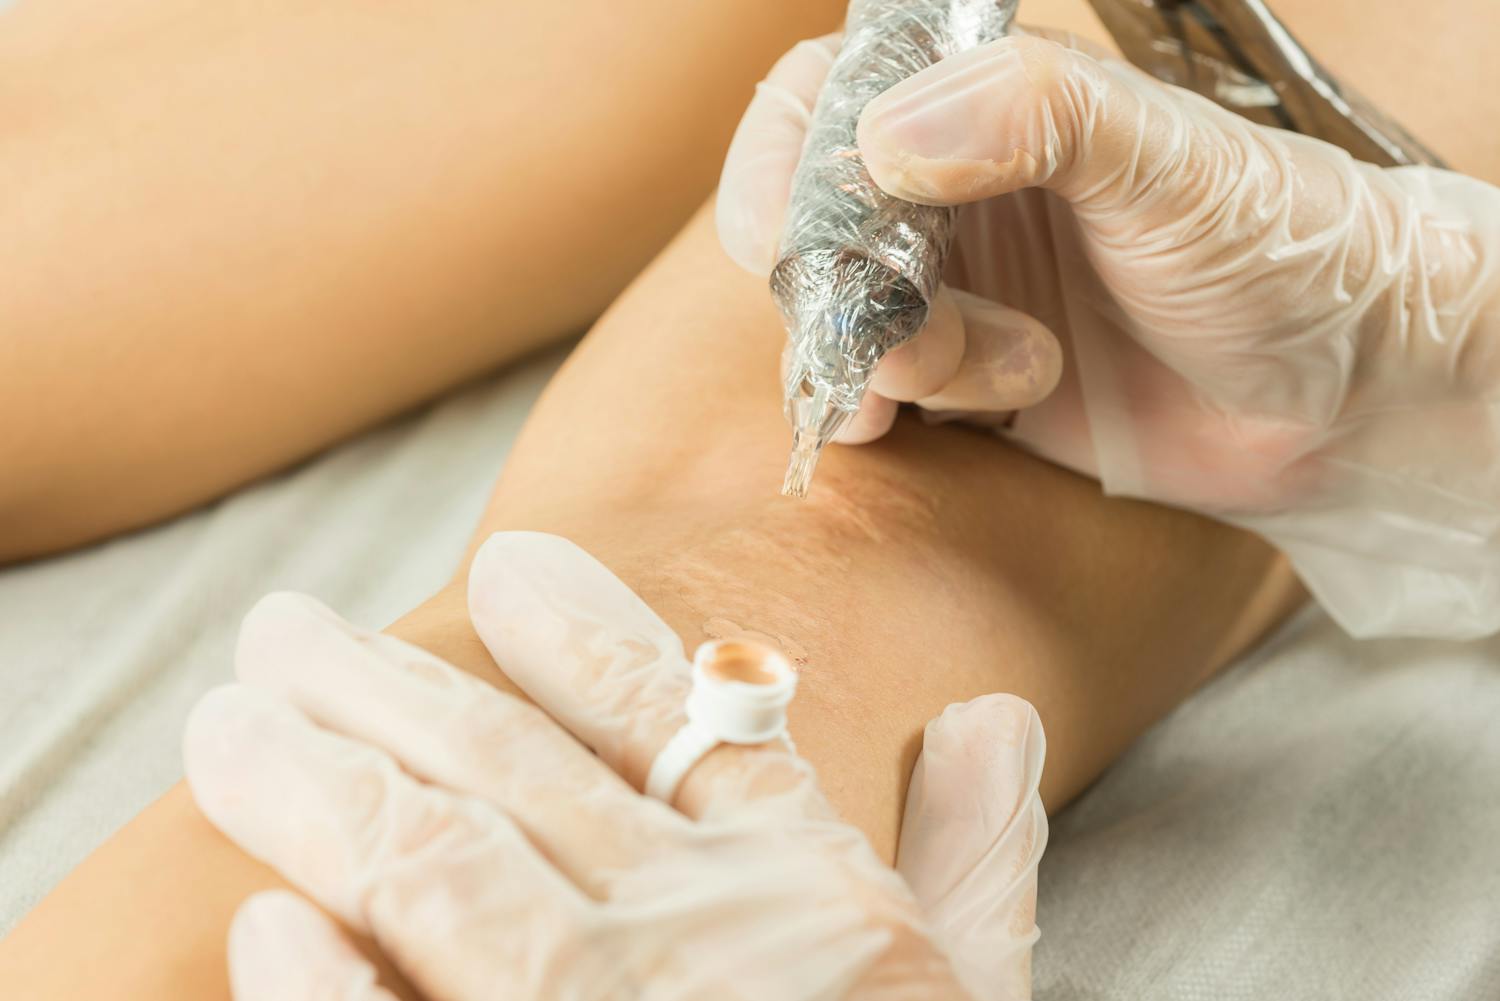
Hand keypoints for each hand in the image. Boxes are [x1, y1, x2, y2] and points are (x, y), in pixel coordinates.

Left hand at [184, 531, 1045, 999]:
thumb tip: (993, 718)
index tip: (507, 571)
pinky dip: (332, 993)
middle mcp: (690, 936)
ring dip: (318, 785)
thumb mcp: (971, 992)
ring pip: (430, 867)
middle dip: (384, 685)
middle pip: (511, 767)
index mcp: (799, 886)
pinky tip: (271, 928)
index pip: (675, 715)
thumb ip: (978, 857)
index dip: (585, 635)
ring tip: (229, 722)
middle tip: (282, 628)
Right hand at [718, 32, 1499, 638]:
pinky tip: (971, 406)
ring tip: (999, 371)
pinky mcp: (969, 379)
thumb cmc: (1275, 245)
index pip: (826, 99)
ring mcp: (958, 288)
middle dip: (834, 284)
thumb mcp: (1166, 157)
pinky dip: (887, 409)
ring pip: (837, 319)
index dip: (784, 160)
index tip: (791, 231)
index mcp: (992, 105)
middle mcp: (957, 191)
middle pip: (810, 222)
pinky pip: (875, 391)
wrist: (1341, 396)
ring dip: (888, 356)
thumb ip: (1035, 115)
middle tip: (896, 326)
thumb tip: (884, 139)